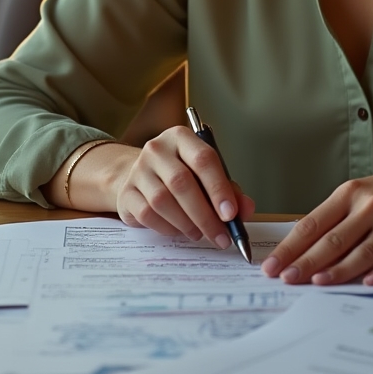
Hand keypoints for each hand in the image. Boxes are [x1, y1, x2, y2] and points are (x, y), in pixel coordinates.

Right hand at [114, 126, 255, 248]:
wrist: (139, 176)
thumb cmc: (180, 174)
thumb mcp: (206, 175)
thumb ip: (229, 190)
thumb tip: (245, 210)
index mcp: (181, 137)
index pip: (203, 159)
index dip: (219, 188)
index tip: (231, 214)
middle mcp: (157, 149)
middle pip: (182, 183)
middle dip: (205, 215)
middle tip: (220, 236)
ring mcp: (138, 170)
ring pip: (163, 201)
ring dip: (187, 224)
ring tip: (201, 234)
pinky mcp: (126, 192)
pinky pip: (148, 215)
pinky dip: (168, 228)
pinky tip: (180, 231)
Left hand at [261, 158, 372, 285]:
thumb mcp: (365, 192)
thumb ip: (338, 215)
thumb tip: (304, 243)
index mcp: (351, 193)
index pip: (313, 223)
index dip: (291, 246)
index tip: (273, 264)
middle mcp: (371, 206)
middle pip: (332, 240)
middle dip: (305, 262)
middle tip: (285, 279)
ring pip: (361, 252)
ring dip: (337, 270)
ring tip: (315, 283)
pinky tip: (365, 282)